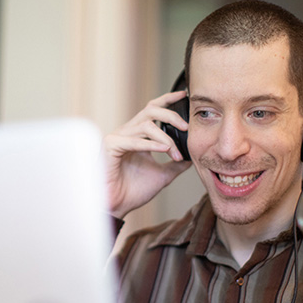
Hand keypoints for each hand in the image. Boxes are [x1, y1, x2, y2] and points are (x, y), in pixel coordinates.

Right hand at [102, 90, 191, 218]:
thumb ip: (176, 164)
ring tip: (175, 152)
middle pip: (150, 110)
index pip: (153, 110)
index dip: (168, 100)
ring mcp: (117, 138)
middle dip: (171, 115)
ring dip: (165, 138)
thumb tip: (192, 157)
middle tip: (186, 127)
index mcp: (137, 136)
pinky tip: (164, 150)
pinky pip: (133, 141)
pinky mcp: (110, 146)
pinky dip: (151, 144)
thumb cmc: (133, 191)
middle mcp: (127, 133)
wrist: (118, 206)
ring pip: (145, 125)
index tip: (185, 95)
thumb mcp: (163, 174)